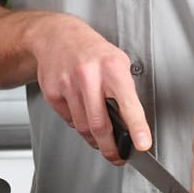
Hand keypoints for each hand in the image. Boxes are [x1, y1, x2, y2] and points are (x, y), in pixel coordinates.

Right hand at [29, 13, 150, 162]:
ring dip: (93, 139)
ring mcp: (67, 84)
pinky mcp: (51, 91)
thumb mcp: (117, 62)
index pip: (127, 103)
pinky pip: (68, 119)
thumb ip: (125, 91)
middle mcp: (88, 75)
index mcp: (111, 67)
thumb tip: (133, 126)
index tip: (142, 145)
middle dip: (110, 148)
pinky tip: (81, 113)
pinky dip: (77, 123)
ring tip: (100, 139)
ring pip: (82, 126)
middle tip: (117, 157)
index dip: (137, 127)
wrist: (56, 36)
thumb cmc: (92, 51)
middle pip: (99, 124)